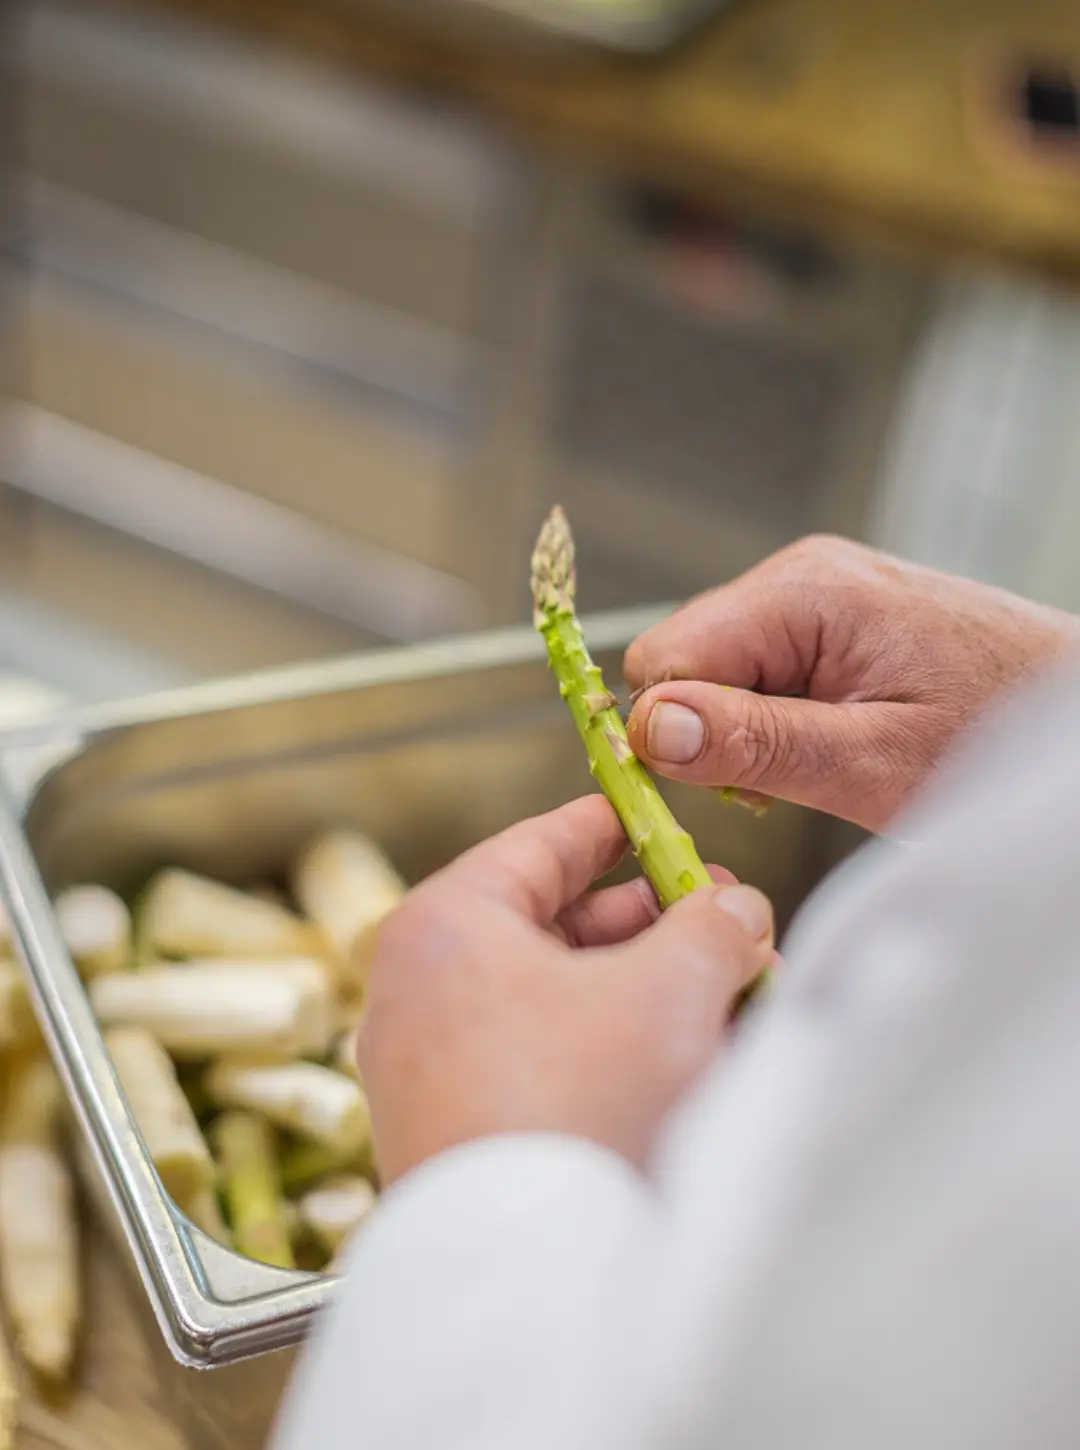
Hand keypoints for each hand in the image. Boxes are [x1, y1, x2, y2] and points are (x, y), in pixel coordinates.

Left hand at [357, 796, 773, 1186]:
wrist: (523, 1272)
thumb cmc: (575, 1102)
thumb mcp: (667, 991)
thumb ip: (711, 928)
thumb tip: (737, 908)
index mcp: (446, 925)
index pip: (538, 845)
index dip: (612, 825)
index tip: (656, 811)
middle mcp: (420, 990)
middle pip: (554, 926)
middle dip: (654, 926)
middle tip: (724, 917)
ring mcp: (431, 1068)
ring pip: (557, 1000)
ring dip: (646, 991)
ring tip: (729, 992)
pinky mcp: (458, 1133)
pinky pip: (544, 1062)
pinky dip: (612, 1049)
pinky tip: (686, 1060)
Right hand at [625, 535, 1079, 833]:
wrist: (1075, 709)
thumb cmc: (997, 735)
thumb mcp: (872, 761)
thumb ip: (755, 742)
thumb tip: (648, 728)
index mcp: (804, 592)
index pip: (665, 658)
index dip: (673, 732)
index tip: (722, 787)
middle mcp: (799, 575)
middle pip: (685, 662)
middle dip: (714, 731)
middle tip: (792, 777)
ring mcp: (815, 592)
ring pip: (716, 671)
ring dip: (748, 730)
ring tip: (828, 758)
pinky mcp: (830, 617)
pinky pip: (757, 670)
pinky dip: (777, 718)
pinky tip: (832, 739)